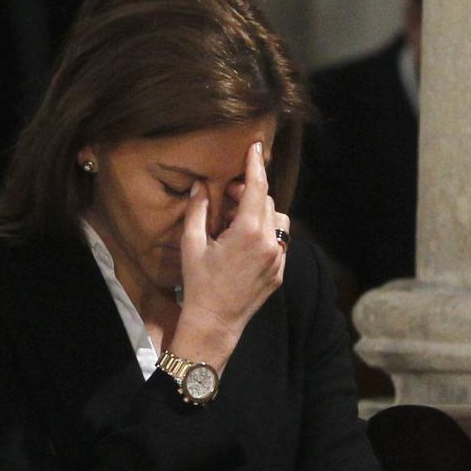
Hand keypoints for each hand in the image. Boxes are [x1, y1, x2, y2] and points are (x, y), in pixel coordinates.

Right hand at [172, 140, 287, 369]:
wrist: (215, 322)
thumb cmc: (199, 284)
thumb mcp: (191, 245)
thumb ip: (197, 212)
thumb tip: (199, 187)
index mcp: (247, 233)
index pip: (257, 189)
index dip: (256, 166)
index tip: (256, 148)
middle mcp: (269, 243)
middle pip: (267, 202)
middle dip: (249, 194)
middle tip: (225, 199)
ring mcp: (278, 259)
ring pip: (277, 220)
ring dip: (259, 214)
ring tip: (235, 224)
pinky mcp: (279, 272)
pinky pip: (278, 242)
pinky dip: (264, 235)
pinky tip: (242, 245)